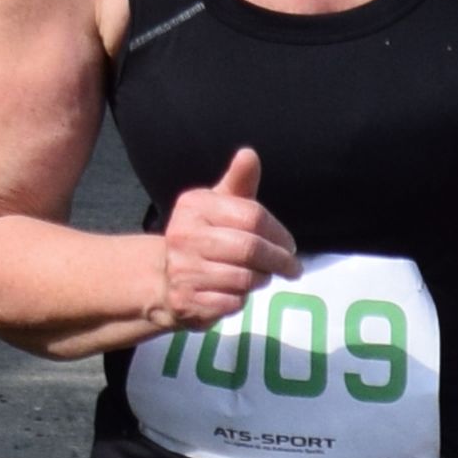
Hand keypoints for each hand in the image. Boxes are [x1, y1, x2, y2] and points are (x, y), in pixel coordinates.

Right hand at [154, 145, 299, 323]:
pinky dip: (243, 298)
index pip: (252, 216)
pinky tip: (237, 291)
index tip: (290, 246)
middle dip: (279, 260)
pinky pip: (233, 302)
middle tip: (292, 268)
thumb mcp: (219, 205)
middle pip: (251, 248)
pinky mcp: (187, 300)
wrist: (165, 278)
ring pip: (245, 278)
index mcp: (194, 206)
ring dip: (261, 279)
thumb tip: (250, 154)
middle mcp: (184, 235)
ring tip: (261, 276)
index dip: (279, 233)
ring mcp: (183, 269)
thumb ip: (239, 182)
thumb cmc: (205, 236)